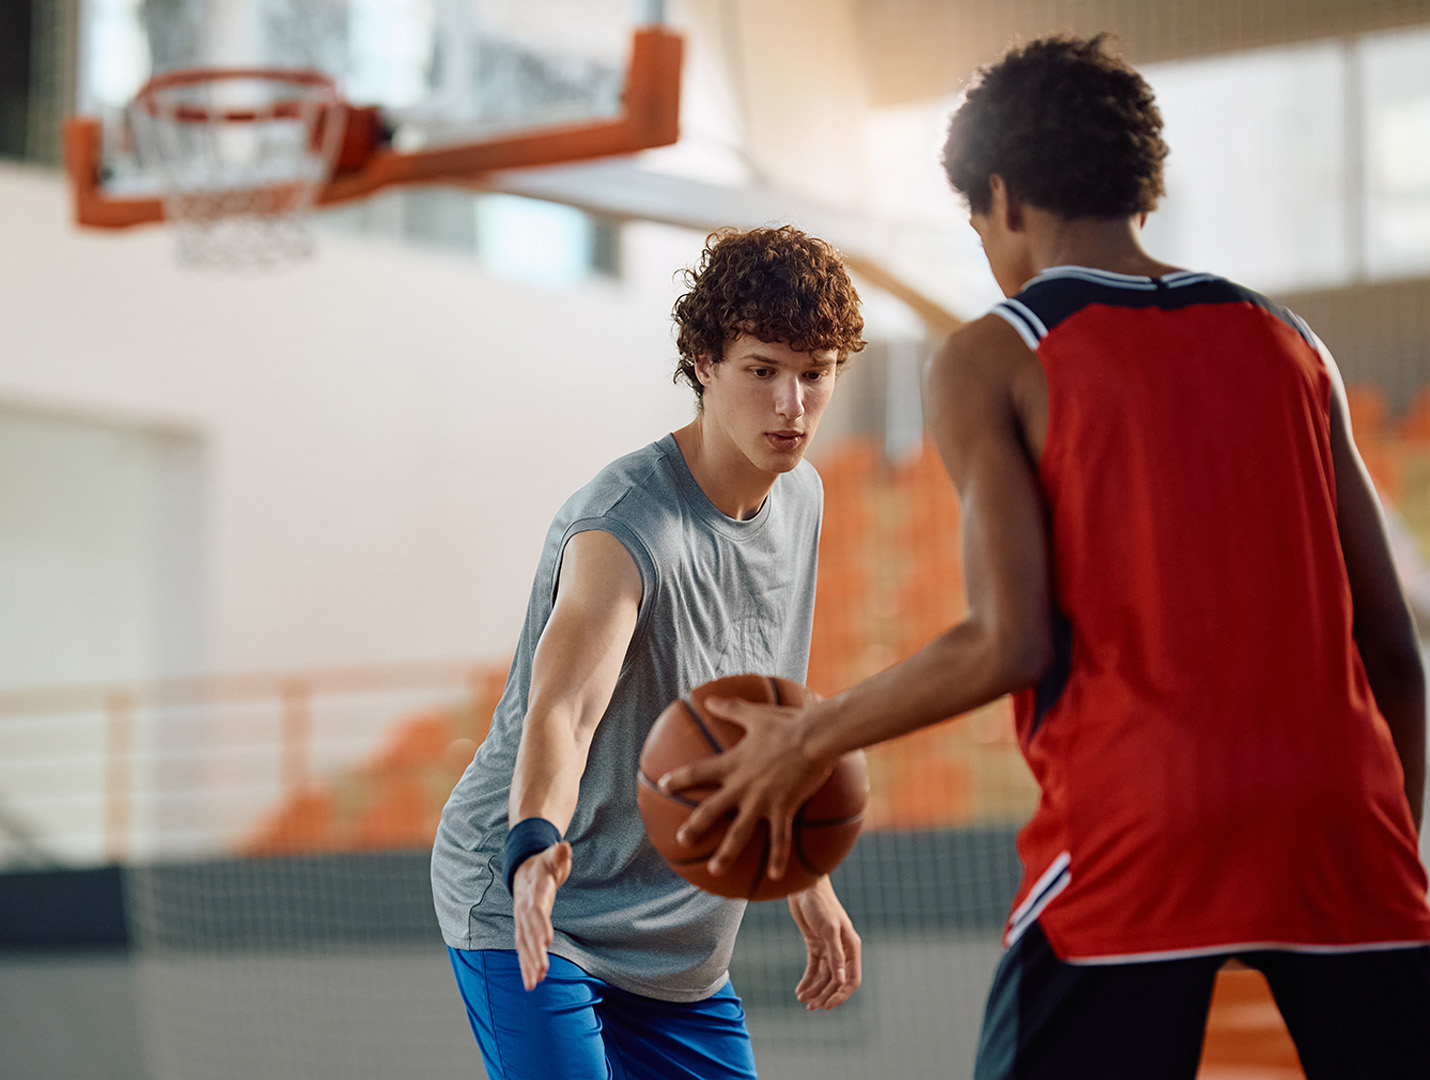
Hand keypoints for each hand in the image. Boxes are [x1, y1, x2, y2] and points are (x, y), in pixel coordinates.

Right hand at [511, 841, 571, 989]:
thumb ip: (558, 854)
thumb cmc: (544, 864)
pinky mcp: (522, 930)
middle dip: (534, 952)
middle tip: (542, 971)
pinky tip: (531, 982)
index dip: (540, 925)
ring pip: (523, 945)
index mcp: (533, 891)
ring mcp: (521, 921)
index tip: (547, 941)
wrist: (524, 868)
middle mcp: (524, 909)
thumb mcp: (552, 856)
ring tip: (534, 983)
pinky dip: (526, 965)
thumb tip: (563, 846)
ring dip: (528, 964)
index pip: (536, 910)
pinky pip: (523, 949)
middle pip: (528, 933)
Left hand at [659, 695, 830, 881]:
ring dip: (725, 853)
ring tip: (714, 870)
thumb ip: (730, 708)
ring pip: (738, 833)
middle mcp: (742, 786)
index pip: (698, 772)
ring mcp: (762, 801)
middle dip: (694, 826)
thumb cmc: (786, 722)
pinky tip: (776, 876)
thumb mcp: (755, 713)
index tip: (663, 786)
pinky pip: (780, 839)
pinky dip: (778, 857)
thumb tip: (707, 699)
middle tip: (680, 840)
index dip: (679, 779)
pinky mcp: (784, 809)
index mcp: (733, 764)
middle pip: (711, 810)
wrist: (814, 737)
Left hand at [788, 876, 861, 1009]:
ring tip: (802, 1000)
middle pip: (836, 981)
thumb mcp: (829, 929)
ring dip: (815, 990)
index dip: (841, 994)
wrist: (804, 887)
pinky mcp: (815, 944)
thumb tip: (841, 980)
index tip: (827, 1006)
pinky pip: (814, 968)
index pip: (852, 979)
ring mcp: (828, 947)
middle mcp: (842, 949)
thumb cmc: (821, 903)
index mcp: (852, 946)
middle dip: (824, 995)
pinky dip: (808, 980)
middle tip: (810, 1007)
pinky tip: (800, 989)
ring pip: (824, 976)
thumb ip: (836, 954)